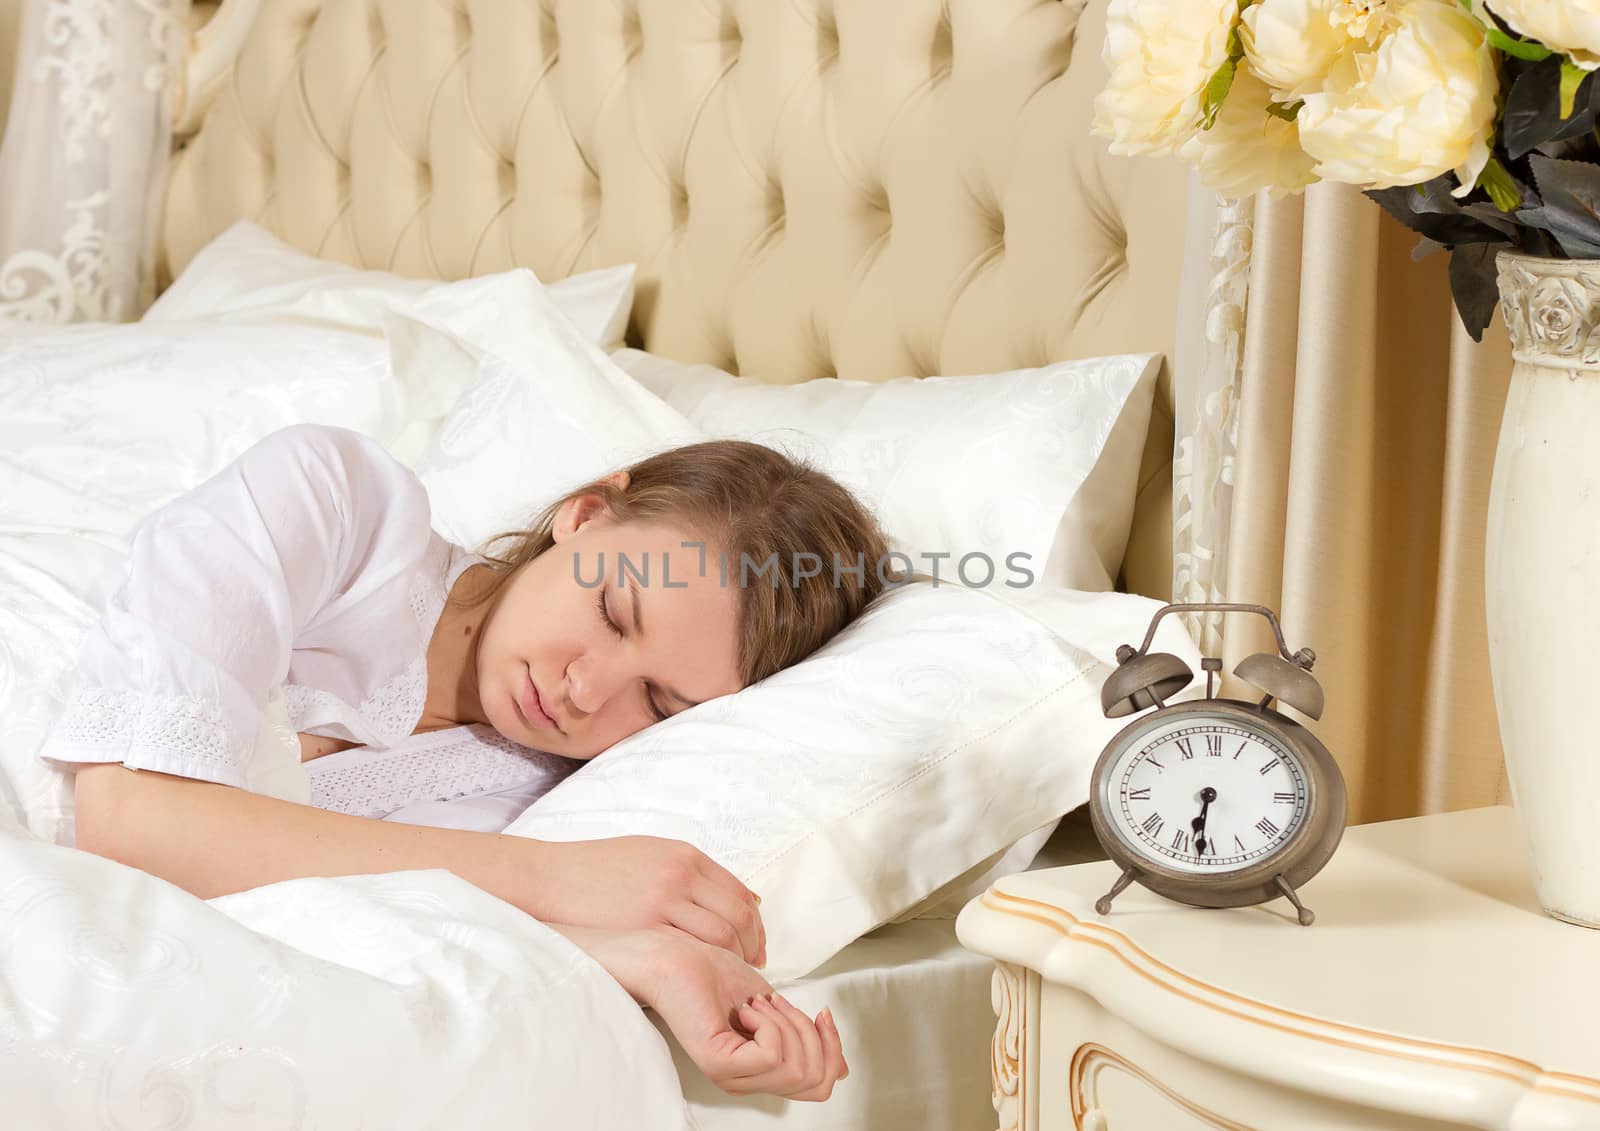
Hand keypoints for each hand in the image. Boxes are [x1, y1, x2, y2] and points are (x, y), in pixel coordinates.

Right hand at [509, 835, 764, 964]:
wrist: (550, 878)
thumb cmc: (595, 869)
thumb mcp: (648, 854)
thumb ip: (687, 871)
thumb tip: (723, 894)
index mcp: (684, 856)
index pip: (739, 892)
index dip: (754, 923)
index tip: (755, 944)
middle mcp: (681, 874)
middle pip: (739, 915)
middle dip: (752, 944)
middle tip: (751, 967)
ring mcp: (665, 900)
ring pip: (722, 935)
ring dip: (734, 958)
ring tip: (729, 976)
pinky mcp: (646, 926)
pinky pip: (692, 949)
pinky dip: (706, 965)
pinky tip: (703, 977)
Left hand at [553, 924, 847, 1100]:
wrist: (673, 957)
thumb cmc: (713, 973)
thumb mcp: (778, 1009)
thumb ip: (804, 1039)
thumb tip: (842, 1067)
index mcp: (758, 1071)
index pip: (818, 1088)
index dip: (832, 1049)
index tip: (819, 1013)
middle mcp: (745, 1080)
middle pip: (814, 1082)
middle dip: (812, 1035)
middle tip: (778, 1005)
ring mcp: (731, 1074)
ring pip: (796, 1068)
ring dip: (789, 1023)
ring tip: (759, 1003)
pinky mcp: (718, 1061)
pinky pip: (770, 1053)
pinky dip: (770, 1022)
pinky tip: (747, 1007)